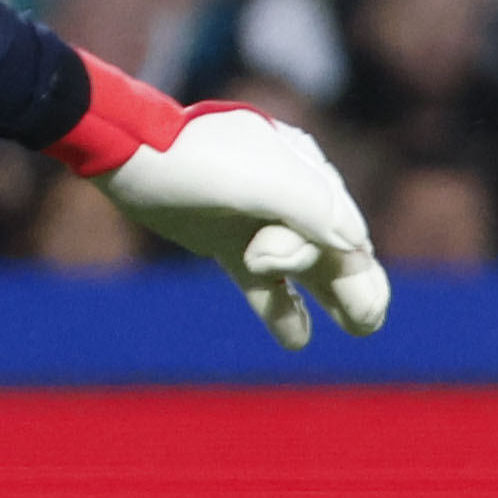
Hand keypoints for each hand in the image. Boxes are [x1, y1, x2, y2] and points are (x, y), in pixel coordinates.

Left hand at [93, 103, 389, 347]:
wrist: (129, 159)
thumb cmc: (196, 162)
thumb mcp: (259, 179)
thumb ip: (310, 206)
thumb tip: (354, 243)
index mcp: (305, 167)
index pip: (339, 222)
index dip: (331, 253)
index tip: (264, 258)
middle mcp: (290, 193)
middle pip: (334, 247)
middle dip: (355, 282)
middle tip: (369, 321)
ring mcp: (259, 220)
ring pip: (307, 267)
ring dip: (332, 297)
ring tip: (360, 329)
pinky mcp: (229, 243)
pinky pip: (266, 282)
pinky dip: (283, 309)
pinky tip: (298, 339)